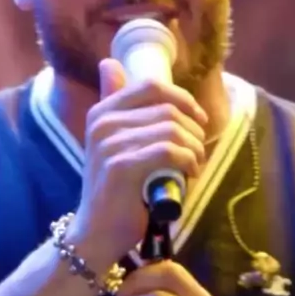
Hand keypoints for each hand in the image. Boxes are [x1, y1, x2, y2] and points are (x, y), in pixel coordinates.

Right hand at [71, 59, 207, 265]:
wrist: (97, 232)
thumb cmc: (115, 188)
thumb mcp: (113, 141)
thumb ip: (116, 103)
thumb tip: (110, 63)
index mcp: (103, 111)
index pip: (152, 85)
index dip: (183, 99)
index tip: (198, 120)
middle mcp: (103, 122)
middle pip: (168, 109)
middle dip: (193, 130)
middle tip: (198, 151)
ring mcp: (110, 143)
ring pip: (173, 130)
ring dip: (194, 149)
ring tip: (194, 165)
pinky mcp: (123, 166)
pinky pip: (170, 151)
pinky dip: (188, 162)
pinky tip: (189, 175)